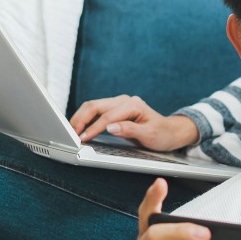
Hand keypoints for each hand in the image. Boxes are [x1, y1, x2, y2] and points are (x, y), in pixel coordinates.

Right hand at [69, 95, 198, 151]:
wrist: (170, 131)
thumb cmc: (162, 134)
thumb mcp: (149, 135)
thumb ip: (130, 130)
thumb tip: (110, 127)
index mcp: (132, 104)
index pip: (107, 117)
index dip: (93, 128)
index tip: (82, 139)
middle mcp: (124, 100)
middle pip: (95, 106)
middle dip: (80, 120)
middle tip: (70, 134)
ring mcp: (118, 103)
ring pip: (92, 107)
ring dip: (80, 118)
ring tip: (70, 131)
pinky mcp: (115, 109)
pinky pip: (96, 111)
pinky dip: (85, 119)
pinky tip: (79, 127)